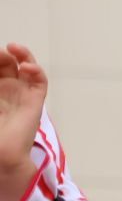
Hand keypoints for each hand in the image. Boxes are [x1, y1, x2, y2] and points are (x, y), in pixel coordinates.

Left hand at [0, 43, 45, 173]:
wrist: (1, 152)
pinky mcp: (35, 100)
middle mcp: (6, 90)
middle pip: (8, 64)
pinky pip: (40, 81)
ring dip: (22, 55)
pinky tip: (26, 67)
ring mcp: (22, 94)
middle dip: (3, 55)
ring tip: (14, 48)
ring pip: (26, 68)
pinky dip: (36, 70)